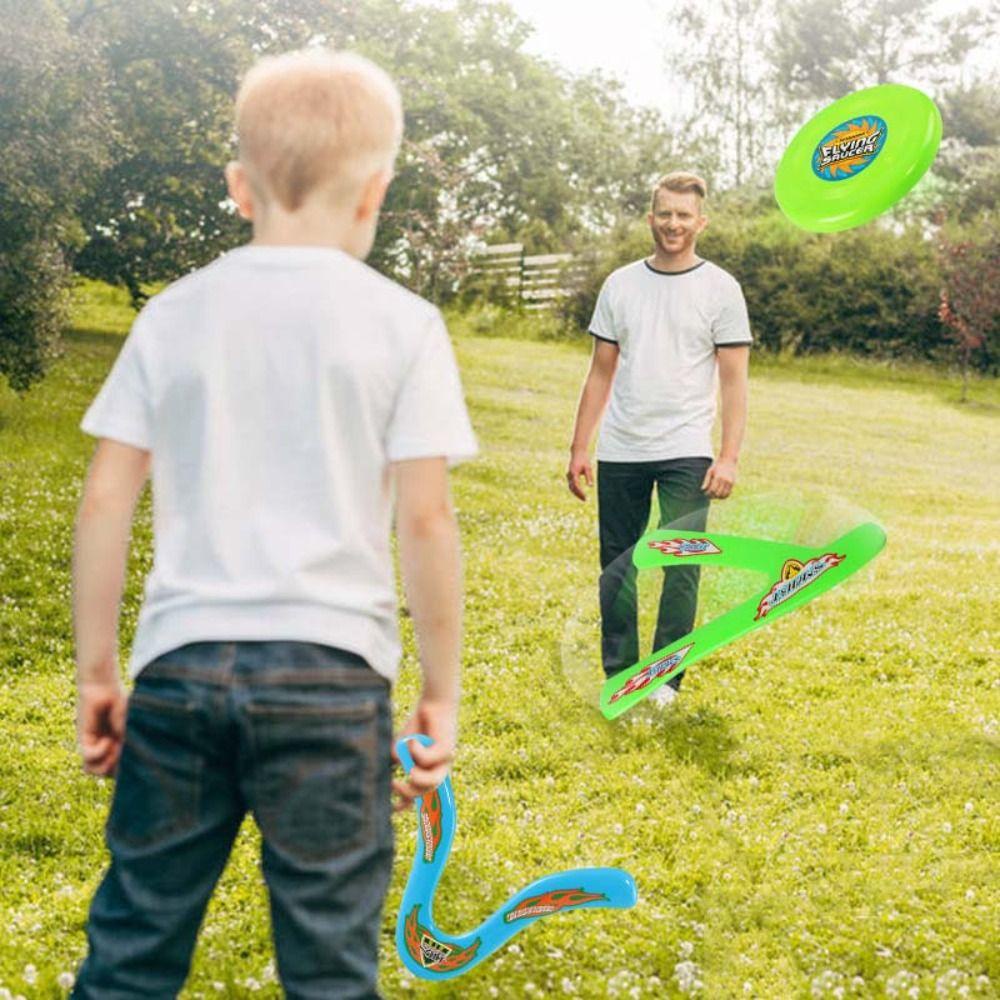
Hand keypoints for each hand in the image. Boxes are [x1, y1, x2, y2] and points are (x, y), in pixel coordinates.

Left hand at [77, 679, 128, 776]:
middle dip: (116, 769)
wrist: (102, 685)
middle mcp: (102, 748)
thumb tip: (131, 758)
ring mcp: (92, 744)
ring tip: (113, 751)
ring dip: (105, 765)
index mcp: (115, 746)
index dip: (126, 770)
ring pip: (92, 770)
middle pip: (105, 774)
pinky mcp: (84, 739)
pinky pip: (88, 757)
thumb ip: (129, 741)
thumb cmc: (119, 700)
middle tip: (123, 754)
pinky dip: (99, 752)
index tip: (133, 758)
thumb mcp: (129, 724)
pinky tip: (107, 740)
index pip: (117, 770)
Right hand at [391, 696, 457, 812]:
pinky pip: (428, 759)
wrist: (433, 704)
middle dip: (407, 793)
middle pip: (425, 793)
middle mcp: (439, 769)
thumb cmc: (417, 726)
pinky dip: (414, 749)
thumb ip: (394, 763)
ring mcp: (445, 762)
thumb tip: (381, 777)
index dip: (405, 804)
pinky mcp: (447, 750)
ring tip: (408, 768)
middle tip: (394, 784)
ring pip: (432, 782)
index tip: (392, 810)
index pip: (418, 794)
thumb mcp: (401, 748)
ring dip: (416, 777)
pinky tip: (413, 738)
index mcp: (428, 772)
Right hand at [566, 449, 592, 500]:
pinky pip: (571, 485)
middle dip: (578, 494)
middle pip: (572, 488)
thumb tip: (590, 486)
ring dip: (576, 493)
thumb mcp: (588, 468)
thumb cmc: (584, 459)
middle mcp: (569, 475)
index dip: (580, 492)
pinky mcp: (569, 476)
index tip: (585, 497)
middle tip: (585, 500)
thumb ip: (589, 477)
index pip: (576, 485)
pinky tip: (580, 493)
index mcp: (574, 472)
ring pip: (571, 487)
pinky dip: (575, 490)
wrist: (577, 452)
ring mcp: (568, 475)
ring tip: (583, 498)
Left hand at [701, 457, 737, 498]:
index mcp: (718, 477)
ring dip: (718, 497)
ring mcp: (730, 482)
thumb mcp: (710, 471)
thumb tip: (702, 489)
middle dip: (712, 496)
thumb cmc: (717, 465)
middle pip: (718, 493)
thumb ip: (706, 481)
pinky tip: (720, 495)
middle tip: (709, 496)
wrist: (728, 460)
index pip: (712, 490)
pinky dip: (724, 496)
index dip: (708, 494)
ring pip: (724, 495)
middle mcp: (725, 480)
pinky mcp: (733, 483)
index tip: (705, 494)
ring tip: (714, 496)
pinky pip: (729, 493)